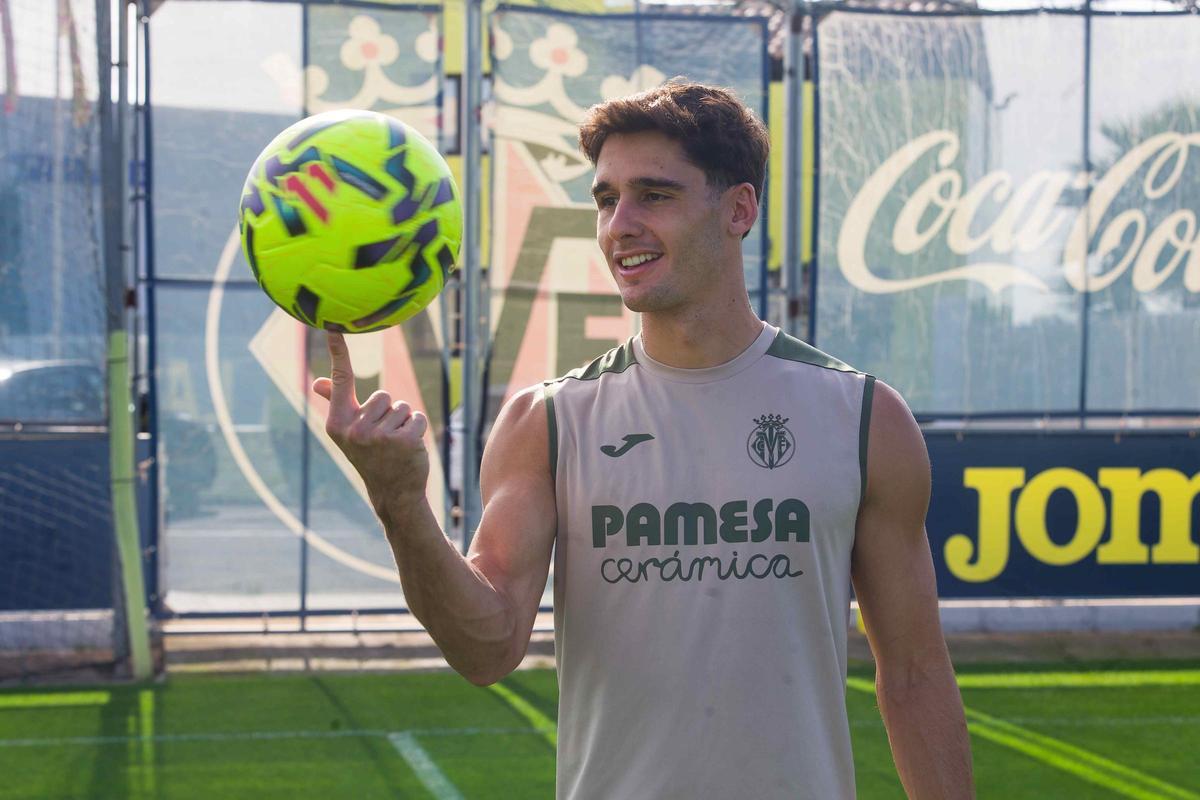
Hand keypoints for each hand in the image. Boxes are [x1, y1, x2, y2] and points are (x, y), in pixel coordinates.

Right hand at [312, 332, 429, 512]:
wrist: (392, 492)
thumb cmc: (370, 456)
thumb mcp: (348, 432)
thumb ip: (336, 404)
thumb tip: (318, 383)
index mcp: (338, 422)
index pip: (340, 379)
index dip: (337, 351)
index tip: (333, 327)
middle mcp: (354, 428)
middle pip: (383, 395)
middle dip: (389, 412)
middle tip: (383, 439)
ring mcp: (378, 436)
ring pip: (402, 406)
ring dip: (404, 422)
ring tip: (395, 444)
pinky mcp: (403, 440)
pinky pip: (418, 417)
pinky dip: (418, 429)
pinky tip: (409, 447)